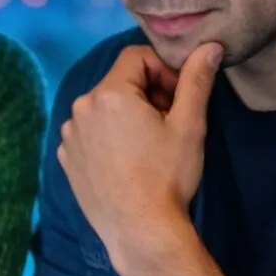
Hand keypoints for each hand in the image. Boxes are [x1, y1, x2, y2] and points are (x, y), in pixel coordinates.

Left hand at [58, 42, 219, 270]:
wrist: (140, 230)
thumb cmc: (167, 176)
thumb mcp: (189, 125)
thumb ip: (196, 80)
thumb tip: (210, 46)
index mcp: (108, 94)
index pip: (137, 57)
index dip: (163, 71)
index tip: (178, 98)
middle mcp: (80, 109)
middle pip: (119, 82)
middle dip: (147, 94)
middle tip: (169, 123)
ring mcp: (69, 135)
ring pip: (104, 108)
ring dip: (128, 116)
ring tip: (150, 146)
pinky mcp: (66, 158)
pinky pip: (90, 133)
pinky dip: (109, 137)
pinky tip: (128, 162)